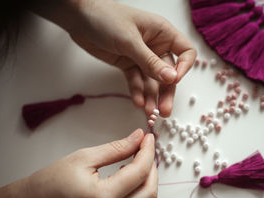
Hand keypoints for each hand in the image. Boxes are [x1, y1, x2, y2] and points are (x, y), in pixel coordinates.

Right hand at [26, 129, 156, 197]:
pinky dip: (140, 192)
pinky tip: (130, 177)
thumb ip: (116, 148)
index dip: (147, 151)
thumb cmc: (51, 181)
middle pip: (150, 191)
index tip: (148, 138)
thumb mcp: (84, 157)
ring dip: (148, 181)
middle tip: (145, 148)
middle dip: (152, 167)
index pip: (139, 172)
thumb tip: (137, 138)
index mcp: (103, 197)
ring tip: (138, 162)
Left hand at [34, 0, 195, 116]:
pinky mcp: (127, 64)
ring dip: (152, 97)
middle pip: (168, 73)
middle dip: (166, 92)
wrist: (79, 17)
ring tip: (149, 113)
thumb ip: (150, 62)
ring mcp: (141, 56)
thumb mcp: (130, 41)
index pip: (185, 52)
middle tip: (164, 111)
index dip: (183, 67)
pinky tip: (138, 102)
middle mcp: (155, 46)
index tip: (173, 80)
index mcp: (162, 33)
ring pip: (152, 81)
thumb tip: (171, 78)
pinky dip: (137, 92)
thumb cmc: (106, 18)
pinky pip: (136, 81)